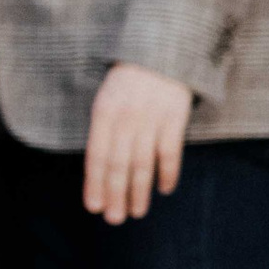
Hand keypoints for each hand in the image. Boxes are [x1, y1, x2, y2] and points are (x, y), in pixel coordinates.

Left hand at [82, 63, 192, 223]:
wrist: (162, 49)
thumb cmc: (129, 80)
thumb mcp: (106, 98)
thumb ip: (103, 129)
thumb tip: (99, 167)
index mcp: (103, 113)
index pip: (96, 156)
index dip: (94, 184)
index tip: (93, 207)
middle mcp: (126, 118)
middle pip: (118, 165)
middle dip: (115, 195)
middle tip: (114, 219)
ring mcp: (151, 118)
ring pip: (142, 163)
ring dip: (138, 191)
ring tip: (136, 212)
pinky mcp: (175, 117)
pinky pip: (170, 152)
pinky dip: (167, 173)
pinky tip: (163, 190)